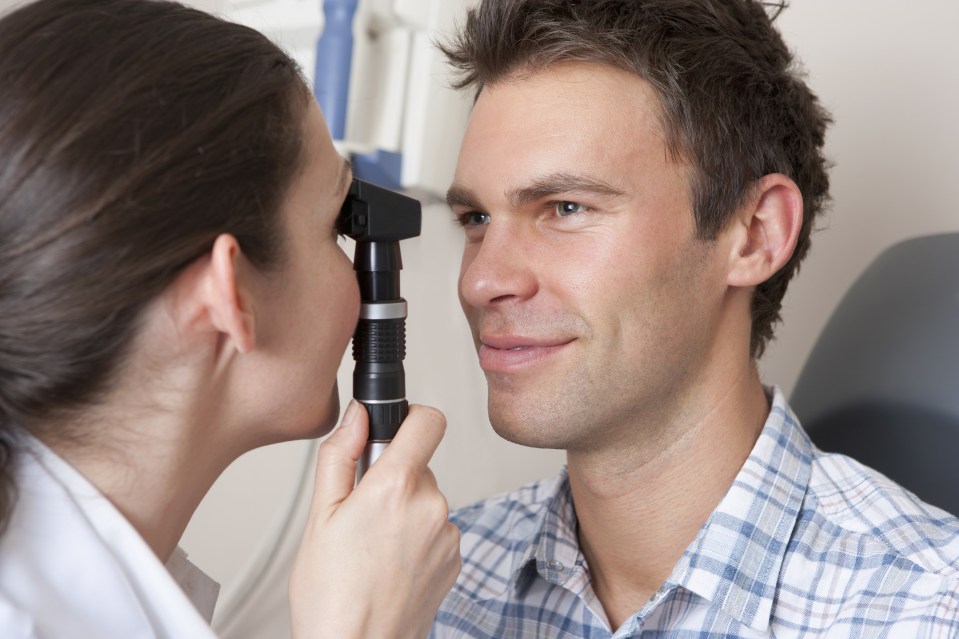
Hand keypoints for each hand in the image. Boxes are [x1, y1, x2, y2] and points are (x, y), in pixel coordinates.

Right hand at [289, 400, 460, 638]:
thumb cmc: (330, 595)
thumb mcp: (319, 515)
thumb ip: (340, 455)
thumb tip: (357, 416)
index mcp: (396, 487)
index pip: (428, 420)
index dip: (409, 417)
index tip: (393, 430)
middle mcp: (432, 506)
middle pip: (419, 465)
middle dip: (392, 478)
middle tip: (362, 513)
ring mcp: (448, 535)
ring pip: (426, 499)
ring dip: (404, 510)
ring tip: (372, 546)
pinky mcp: (455, 559)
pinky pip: (437, 529)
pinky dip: (417, 538)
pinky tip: (390, 563)